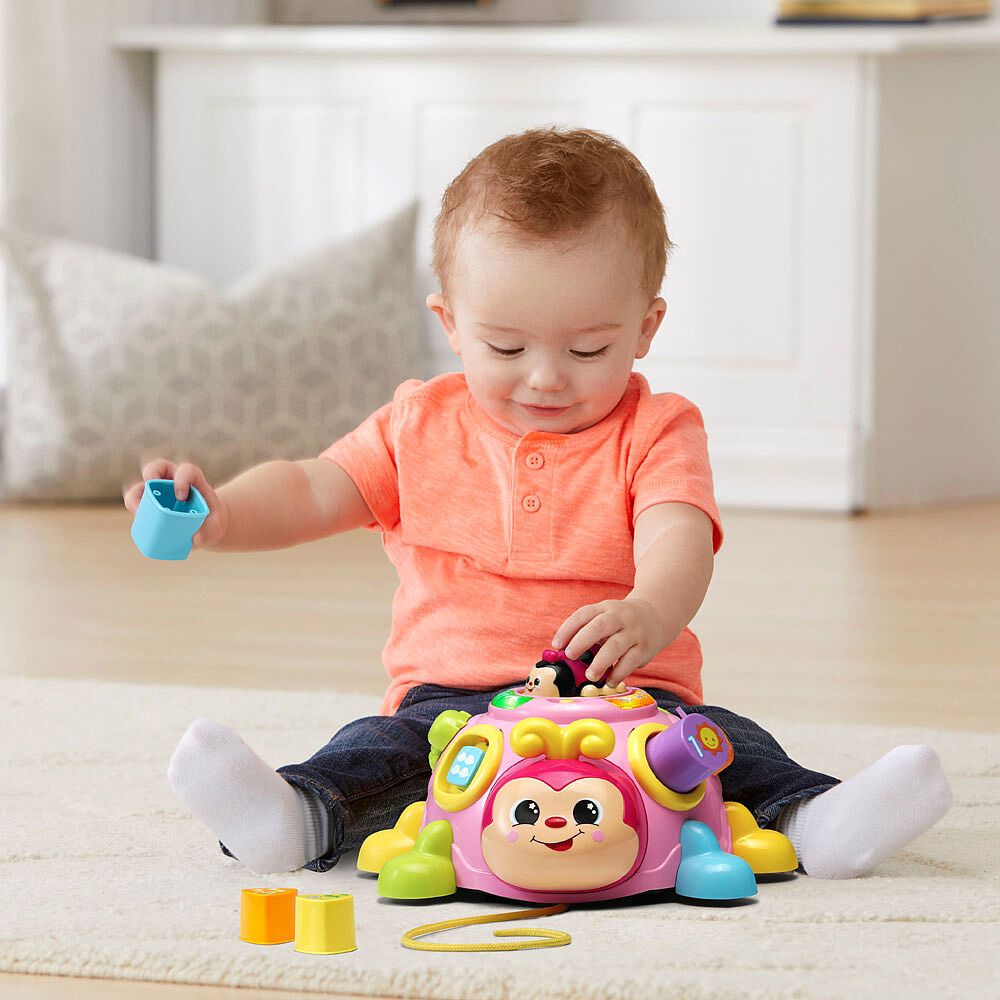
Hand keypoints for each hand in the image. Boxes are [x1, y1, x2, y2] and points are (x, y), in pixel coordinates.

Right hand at [123, 459, 229, 548]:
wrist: (205, 525)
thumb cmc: (212, 520)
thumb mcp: (216, 525)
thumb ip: (210, 530)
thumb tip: (196, 538)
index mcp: (193, 480)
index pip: (187, 470)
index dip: (182, 478)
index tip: (181, 497)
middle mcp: (173, 480)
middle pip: (158, 466)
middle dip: (151, 473)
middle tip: (149, 488)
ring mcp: (159, 491)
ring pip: (141, 484)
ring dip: (136, 495)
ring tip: (138, 510)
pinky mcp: (150, 504)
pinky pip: (136, 502)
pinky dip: (135, 509)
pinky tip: (138, 520)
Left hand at [551, 598, 667, 687]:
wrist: (655, 616)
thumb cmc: (620, 622)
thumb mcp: (605, 618)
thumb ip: (587, 632)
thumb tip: (564, 655)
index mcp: (605, 608)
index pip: (583, 614)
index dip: (567, 629)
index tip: (556, 645)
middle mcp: (619, 617)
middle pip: (599, 626)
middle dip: (582, 641)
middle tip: (570, 656)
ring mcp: (633, 632)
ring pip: (615, 646)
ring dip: (600, 662)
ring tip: (590, 675)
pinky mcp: (644, 648)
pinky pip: (630, 662)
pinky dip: (618, 673)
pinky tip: (609, 682)